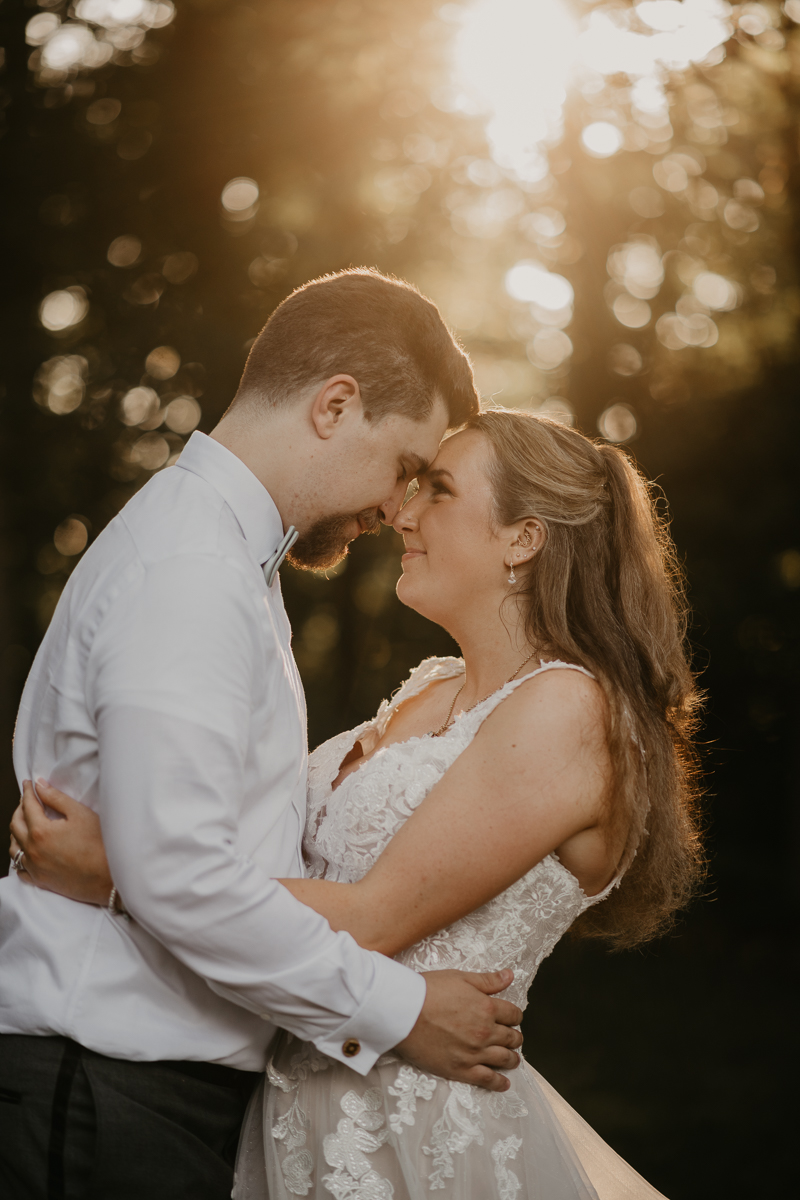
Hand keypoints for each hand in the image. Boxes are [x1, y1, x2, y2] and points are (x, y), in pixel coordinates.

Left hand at [9, 779, 113, 905]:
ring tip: (25, 823)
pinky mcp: (40, 881)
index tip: (29, 784)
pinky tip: (26, 850)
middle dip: (19, 809)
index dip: (28, 792)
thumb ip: (56, 798)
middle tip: (27, 800)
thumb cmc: (99, 845)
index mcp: (41, 832)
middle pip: (15, 825)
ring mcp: (34, 868)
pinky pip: (19, 869)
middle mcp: (32, 850)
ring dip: (16, 832)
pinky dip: (19, 856)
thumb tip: (40, 785)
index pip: (28, 806)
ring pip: (13, 847)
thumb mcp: (80, 814)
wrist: (109, 878)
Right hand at [395, 968, 523, 1091]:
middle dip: (515, 1037)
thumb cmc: (429, 991)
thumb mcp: (461, 978)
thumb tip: (510, 976)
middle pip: (511, 1038)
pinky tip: (504, 1083)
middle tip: (513, 1038)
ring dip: (512, 1059)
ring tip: (513, 1059)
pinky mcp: (461, 1070)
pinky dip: (499, 1083)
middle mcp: (485, 1032)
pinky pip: (487, 1080)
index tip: (512, 1018)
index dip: (515, 1016)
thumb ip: (488, 980)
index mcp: (487, 1008)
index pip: (513, 1014)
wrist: (404, 1011)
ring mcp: (474, 1053)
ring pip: (504, 1059)